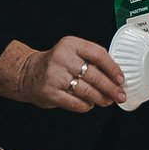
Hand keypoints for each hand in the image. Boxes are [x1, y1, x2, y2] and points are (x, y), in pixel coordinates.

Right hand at [0, 36, 123, 112]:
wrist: (28, 73)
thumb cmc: (55, 64)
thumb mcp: (71, 52)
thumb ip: (90, 59)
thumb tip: (115, 76)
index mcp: (70, 44)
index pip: (98, 54)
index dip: (112, 68)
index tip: (120, 78)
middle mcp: (62, 58)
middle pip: (94, 75)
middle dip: (110, 88)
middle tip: (119, 94)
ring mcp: (55, 76)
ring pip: (86, 91)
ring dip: (100, 98)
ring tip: (107, 101)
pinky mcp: (50, 92)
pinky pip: (75, 102)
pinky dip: (86, 105)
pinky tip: (89, 104)